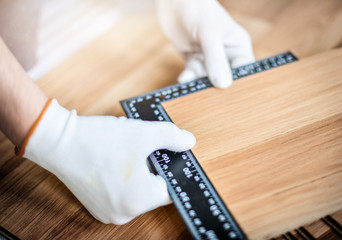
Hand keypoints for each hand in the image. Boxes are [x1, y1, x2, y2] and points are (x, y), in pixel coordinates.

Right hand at [22, 99, 195, 223]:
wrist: (58, 142)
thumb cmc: (99, 140)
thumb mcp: (143, 133)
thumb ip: (171, 137)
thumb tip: (188, 141)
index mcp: (139, 200)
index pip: (170, 188)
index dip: (170, 169)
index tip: (166, 156)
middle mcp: (124, 213)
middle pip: (153, 190)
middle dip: (151, 169)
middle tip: (139, 151)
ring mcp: (109, 213)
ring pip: (137, 191)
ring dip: (137, 173)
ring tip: (123, 155)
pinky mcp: (98, 207)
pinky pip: (122, 194)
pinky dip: (123, 180)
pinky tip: (113, 163)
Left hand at [156, 0, 254, 87]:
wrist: (174, 2)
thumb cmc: (197, 10)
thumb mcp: (210, 35)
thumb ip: (216, 60)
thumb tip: (224, 85)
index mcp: (237, 46)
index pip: (244, 71)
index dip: (238, 85)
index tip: (229, 97)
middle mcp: (225, 55)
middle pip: (225, 78)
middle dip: (216, 87)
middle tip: (207, 96)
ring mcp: (209, 58)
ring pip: (207, 78)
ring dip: (198, 82)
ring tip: (191, 83)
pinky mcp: (194, 59)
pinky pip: (194, 74)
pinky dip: (189, 77)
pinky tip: (184, 78)